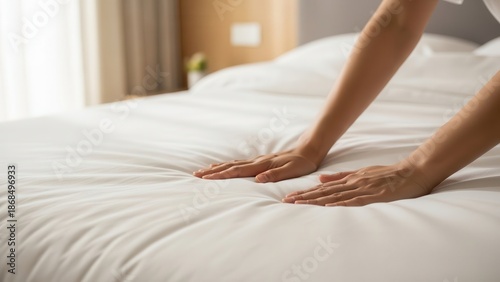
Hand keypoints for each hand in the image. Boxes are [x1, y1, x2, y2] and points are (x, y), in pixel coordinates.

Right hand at [193, 149, 317, 182]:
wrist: (308, 150)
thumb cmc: (302, 163)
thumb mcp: (292, 170)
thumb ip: (275, 175)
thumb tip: (258, 180)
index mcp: (262, 165)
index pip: (237, 171)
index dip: (221, 175)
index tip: (206, 178)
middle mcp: (256, 162)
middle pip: (229, 166)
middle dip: (212, 171)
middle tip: (196, 175)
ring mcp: (257, 161)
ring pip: (232, 164)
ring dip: (217, 168)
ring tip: (203, 171)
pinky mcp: (259, 162)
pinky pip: (238, 164)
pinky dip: (226, 165)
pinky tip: (222, 167)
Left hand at [282, 164, 432, 206]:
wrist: (412, 172)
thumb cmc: (388, 174)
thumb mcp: (362, 173)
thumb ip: (341, 177)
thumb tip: (320, 179)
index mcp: (350, 179)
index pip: (323, 189)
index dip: (305, 193)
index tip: (290, 197)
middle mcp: (353, 183)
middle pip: (324, 192)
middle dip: (304, 197)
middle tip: (286, 201)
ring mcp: (364, 189)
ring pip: (335, 196)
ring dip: (316, 201)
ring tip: (299, 204)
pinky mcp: (375, 196)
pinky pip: (356, 201)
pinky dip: (341, 204)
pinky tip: (329, 207)